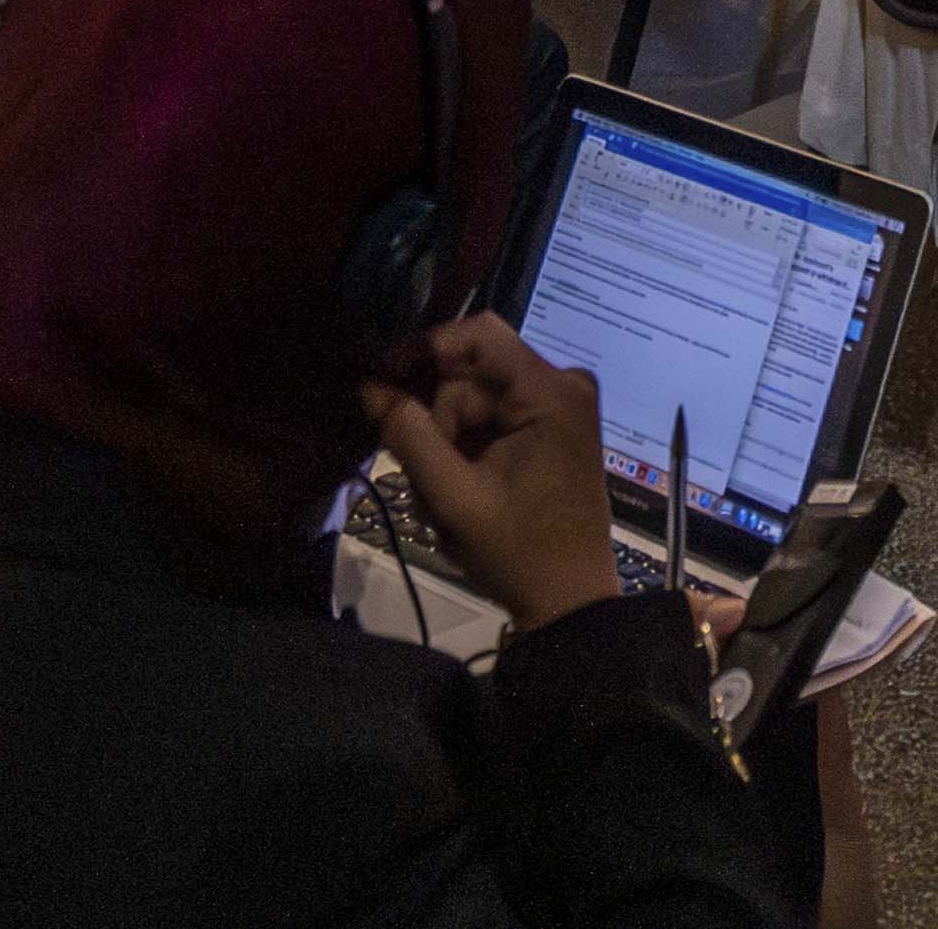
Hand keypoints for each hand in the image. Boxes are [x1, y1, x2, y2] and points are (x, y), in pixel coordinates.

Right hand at [363, 311, 634, 636]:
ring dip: (445, 443)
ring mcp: (558, 408)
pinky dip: (465, 450)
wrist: (568, 602)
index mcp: (551, 392)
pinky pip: (491, 420)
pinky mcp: (549, 430)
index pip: (479, 335)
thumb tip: (368, 387)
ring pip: (474, 400)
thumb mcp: (454, 497)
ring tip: (436, 498)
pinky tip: (454, 489)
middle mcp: (562, 386)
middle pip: (471, 374)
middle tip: (417, 474)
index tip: (379, 378)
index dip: (424, 348)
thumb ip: (409, 436)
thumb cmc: (519, 552)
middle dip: (434, 420)